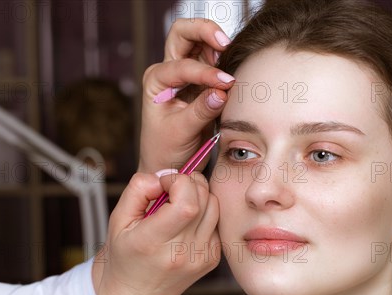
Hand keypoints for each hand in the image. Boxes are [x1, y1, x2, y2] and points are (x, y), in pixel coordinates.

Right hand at [96, 170, 219, 294]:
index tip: (163, 185)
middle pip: (204, 199)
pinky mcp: (212, 258)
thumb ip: (137, 190)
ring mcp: (201, 257)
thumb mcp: (118, 221)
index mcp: (154, 242)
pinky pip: (216, 221)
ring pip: (215, 207)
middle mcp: (182, 251)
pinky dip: (204, 214)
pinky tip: (185, 223)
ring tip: (177, 204)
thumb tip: (164, 177)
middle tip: (170, 192)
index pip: (186, 203)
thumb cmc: (125, 256)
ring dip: (199, 196)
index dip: (178, 182)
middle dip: (189, 183)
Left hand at [139, 19, 235, 172]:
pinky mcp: (203, 85)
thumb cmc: (166, 150)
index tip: (226, 84)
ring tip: (230, 52)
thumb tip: (223, 92)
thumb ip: (201, 110)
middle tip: (223, 42)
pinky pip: (215, 63)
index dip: (205, 73)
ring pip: (200, 43)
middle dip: (203, 31)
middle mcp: (169, 72)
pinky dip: (225, 60)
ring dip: (215, 43)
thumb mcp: (181, 132)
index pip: (182, 66)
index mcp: (156, 81)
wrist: (169, 167)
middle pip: (183, 34)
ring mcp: (186, 76)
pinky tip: (235, 68)